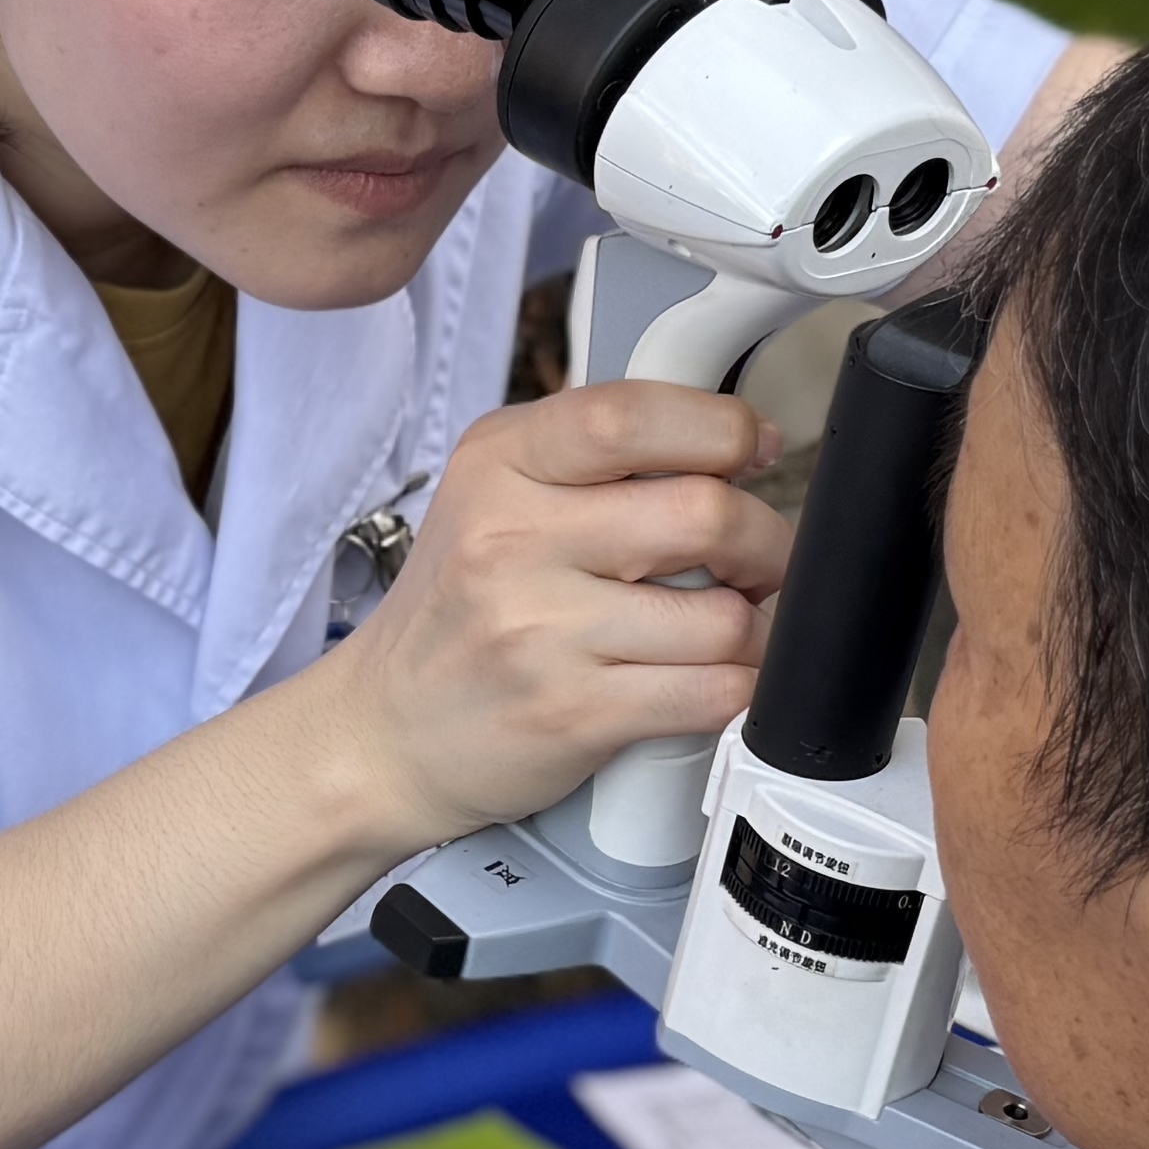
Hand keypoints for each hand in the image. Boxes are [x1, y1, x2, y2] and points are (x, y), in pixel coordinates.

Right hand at [320, 381, 787, 852]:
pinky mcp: (574, 714)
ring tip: (726, 626)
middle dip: (764, 540)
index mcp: (499, 467)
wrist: (384, 732)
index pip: (629, 417)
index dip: (720, 427)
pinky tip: (713, 679)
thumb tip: (733, 444)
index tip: (751, 448)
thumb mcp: (494, 497)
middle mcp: (511, 541)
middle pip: (704, 514)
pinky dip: (740, 689)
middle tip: (758, 558)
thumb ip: (594, 460)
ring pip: (724, 617)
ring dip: (754, 627)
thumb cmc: (461, 611)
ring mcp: (541, 633)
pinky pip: (713, 695)